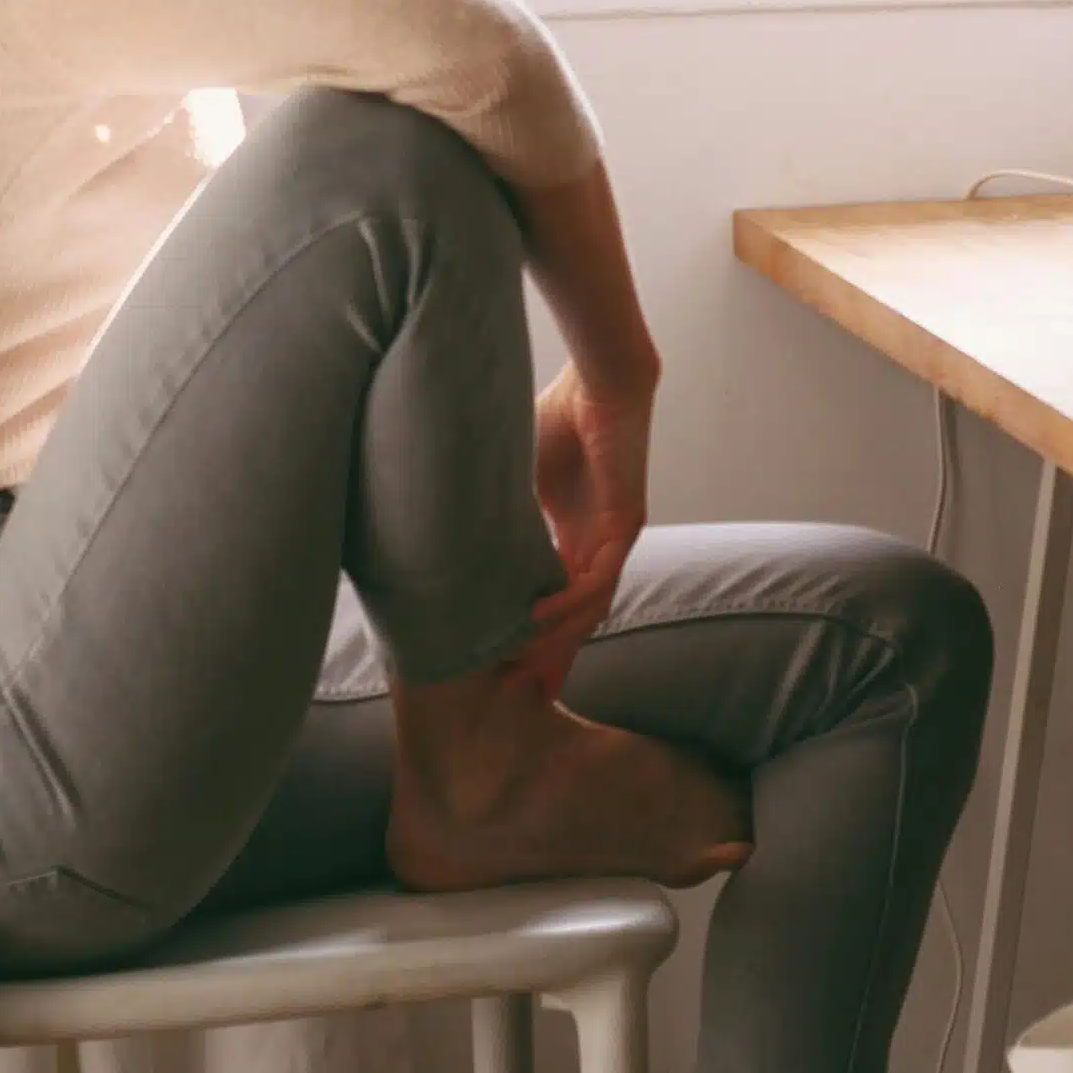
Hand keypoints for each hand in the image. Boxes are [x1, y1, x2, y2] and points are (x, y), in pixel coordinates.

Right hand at [522, 363, 652, 693]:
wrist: (599, 378)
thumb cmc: (560, 412)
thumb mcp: (518, 472)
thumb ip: (497, 503)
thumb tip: (446, 523)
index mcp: (576, 531)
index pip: (559, 597)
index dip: (538, 634)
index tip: (509, 665)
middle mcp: (599, 542)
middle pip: (578, 615)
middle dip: (551, 656)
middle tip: (519, 693)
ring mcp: (616, 537)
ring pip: (590, 605)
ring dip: (557, 639)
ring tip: (524, 668)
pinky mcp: (626, 524)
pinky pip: (598, 577)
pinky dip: (569, 601)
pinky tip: (538, 618)